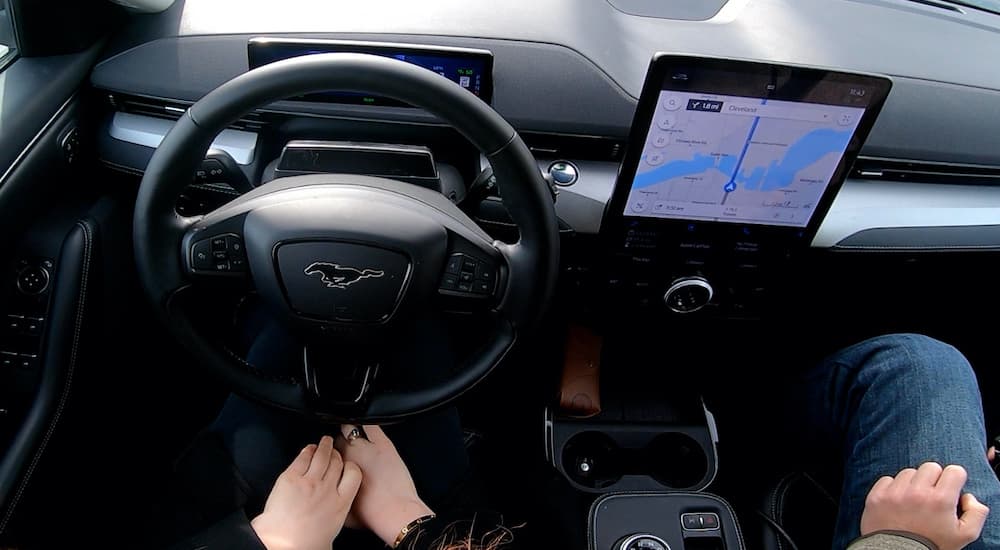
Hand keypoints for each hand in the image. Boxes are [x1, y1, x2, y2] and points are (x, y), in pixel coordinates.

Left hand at [251, 436, 362, 549]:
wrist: (281, 543)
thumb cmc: (303, 545)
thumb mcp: (330, 536)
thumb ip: (334, 521)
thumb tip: (333, 524)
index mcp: (341, 504)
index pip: (354, 474)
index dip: (351, 466)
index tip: (347, 465)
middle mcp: (328, 489)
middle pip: (337, 462)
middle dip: (336, 454)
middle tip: (334, 451)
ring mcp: (309, 482)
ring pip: (322, 456)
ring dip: (324, 446)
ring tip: (325, 442)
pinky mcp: (291, 478)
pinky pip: (302, 458)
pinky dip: (307, 451)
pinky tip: (308, 449)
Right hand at [335, 425, 434, 545]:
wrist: (395, 512)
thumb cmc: (371, 516)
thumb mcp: (343, 513)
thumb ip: (335, 498)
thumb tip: (331, 496)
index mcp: (335, 473)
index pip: (326, 456)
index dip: (329, 456)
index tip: (331, 457)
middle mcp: (347, 458)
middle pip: (336, 442)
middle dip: (337, 443)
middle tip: (341, 447)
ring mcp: (365, 449)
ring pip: (350, 431)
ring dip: (348, 431)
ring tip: (349, 431)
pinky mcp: (383, 445)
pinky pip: (371, 426)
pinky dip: (366, 423)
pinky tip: (365, 423)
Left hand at [861, 462, 989, 549]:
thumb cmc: (932, 546)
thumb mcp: (965, 535)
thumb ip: (975, 512)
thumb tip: (967, 496)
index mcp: (940, 500)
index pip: (954, 471)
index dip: (955, 480)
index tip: (951, 489)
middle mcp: (917, 492)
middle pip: (931, 467)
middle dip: (935, 479)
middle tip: (933, 495)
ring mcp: (894, 493)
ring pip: (909, 472)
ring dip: (914, 483)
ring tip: (914, 501)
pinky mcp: (877, 496)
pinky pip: (887, 479)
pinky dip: (893, 488)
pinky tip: (898, 503)